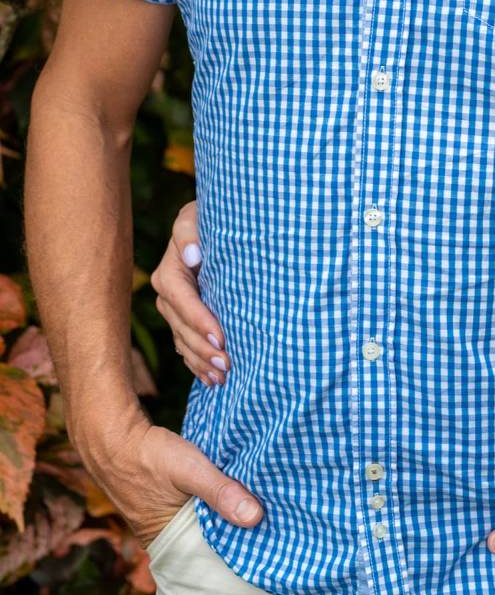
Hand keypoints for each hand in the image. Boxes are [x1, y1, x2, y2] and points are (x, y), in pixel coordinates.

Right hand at [78, 407, 262, 546]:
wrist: (113, 434)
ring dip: (226, 512)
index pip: (212, 555)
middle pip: (210, 538)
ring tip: (262, 505)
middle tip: (274, 521)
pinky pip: (198, 506)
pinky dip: (214, 499)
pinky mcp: (167, 498)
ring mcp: (164, 517)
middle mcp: (165, 536)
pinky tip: (234, 489)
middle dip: (237, 530)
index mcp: (168, 541)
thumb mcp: (190, 470)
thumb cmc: (149, 456)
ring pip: (204, 520)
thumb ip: (221, 491)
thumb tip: (256, 517)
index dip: (240, 547)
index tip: (271, 539)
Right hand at [151, 201, 228, 387]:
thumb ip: (189, 230)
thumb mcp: (197, 214)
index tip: (220, 337)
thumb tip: (191, 256)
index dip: (198, 320)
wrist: (219, 225)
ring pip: (182, 342)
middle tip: (228, 365)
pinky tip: (213, 380)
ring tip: (223, 378)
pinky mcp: (184, 321)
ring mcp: (175, 310)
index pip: (179, 298)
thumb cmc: (211, 217)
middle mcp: (167, 294)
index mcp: (169, 270)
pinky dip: (198, 365)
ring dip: (201, 362)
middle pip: (180, 326)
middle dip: (202, 348)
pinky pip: (186, 347)